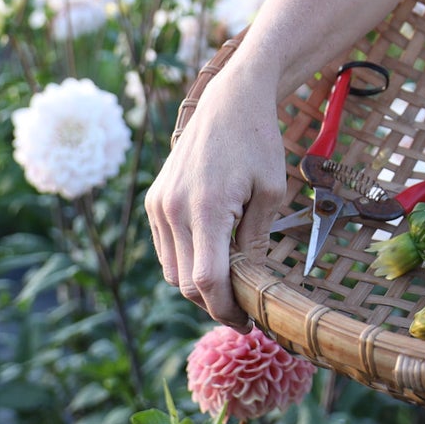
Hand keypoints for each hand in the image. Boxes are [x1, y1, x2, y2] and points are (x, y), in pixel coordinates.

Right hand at [145, 62, 289, 328]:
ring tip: (233, 287)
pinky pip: (167, 249)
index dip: (226, 310)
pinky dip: (187, 263)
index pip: (206, 280)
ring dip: (199, 286)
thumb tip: (250, 287)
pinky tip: (215, 259)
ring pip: (172, 270)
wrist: (229, 101)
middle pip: (186, 283)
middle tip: (246, 311)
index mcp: (206, 207)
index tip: (248, 323)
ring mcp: (158, 205)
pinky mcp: (154, 201)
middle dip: (215, 303)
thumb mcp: (270, 193)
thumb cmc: (258, 143)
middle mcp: (172, 209)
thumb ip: (255, 242)